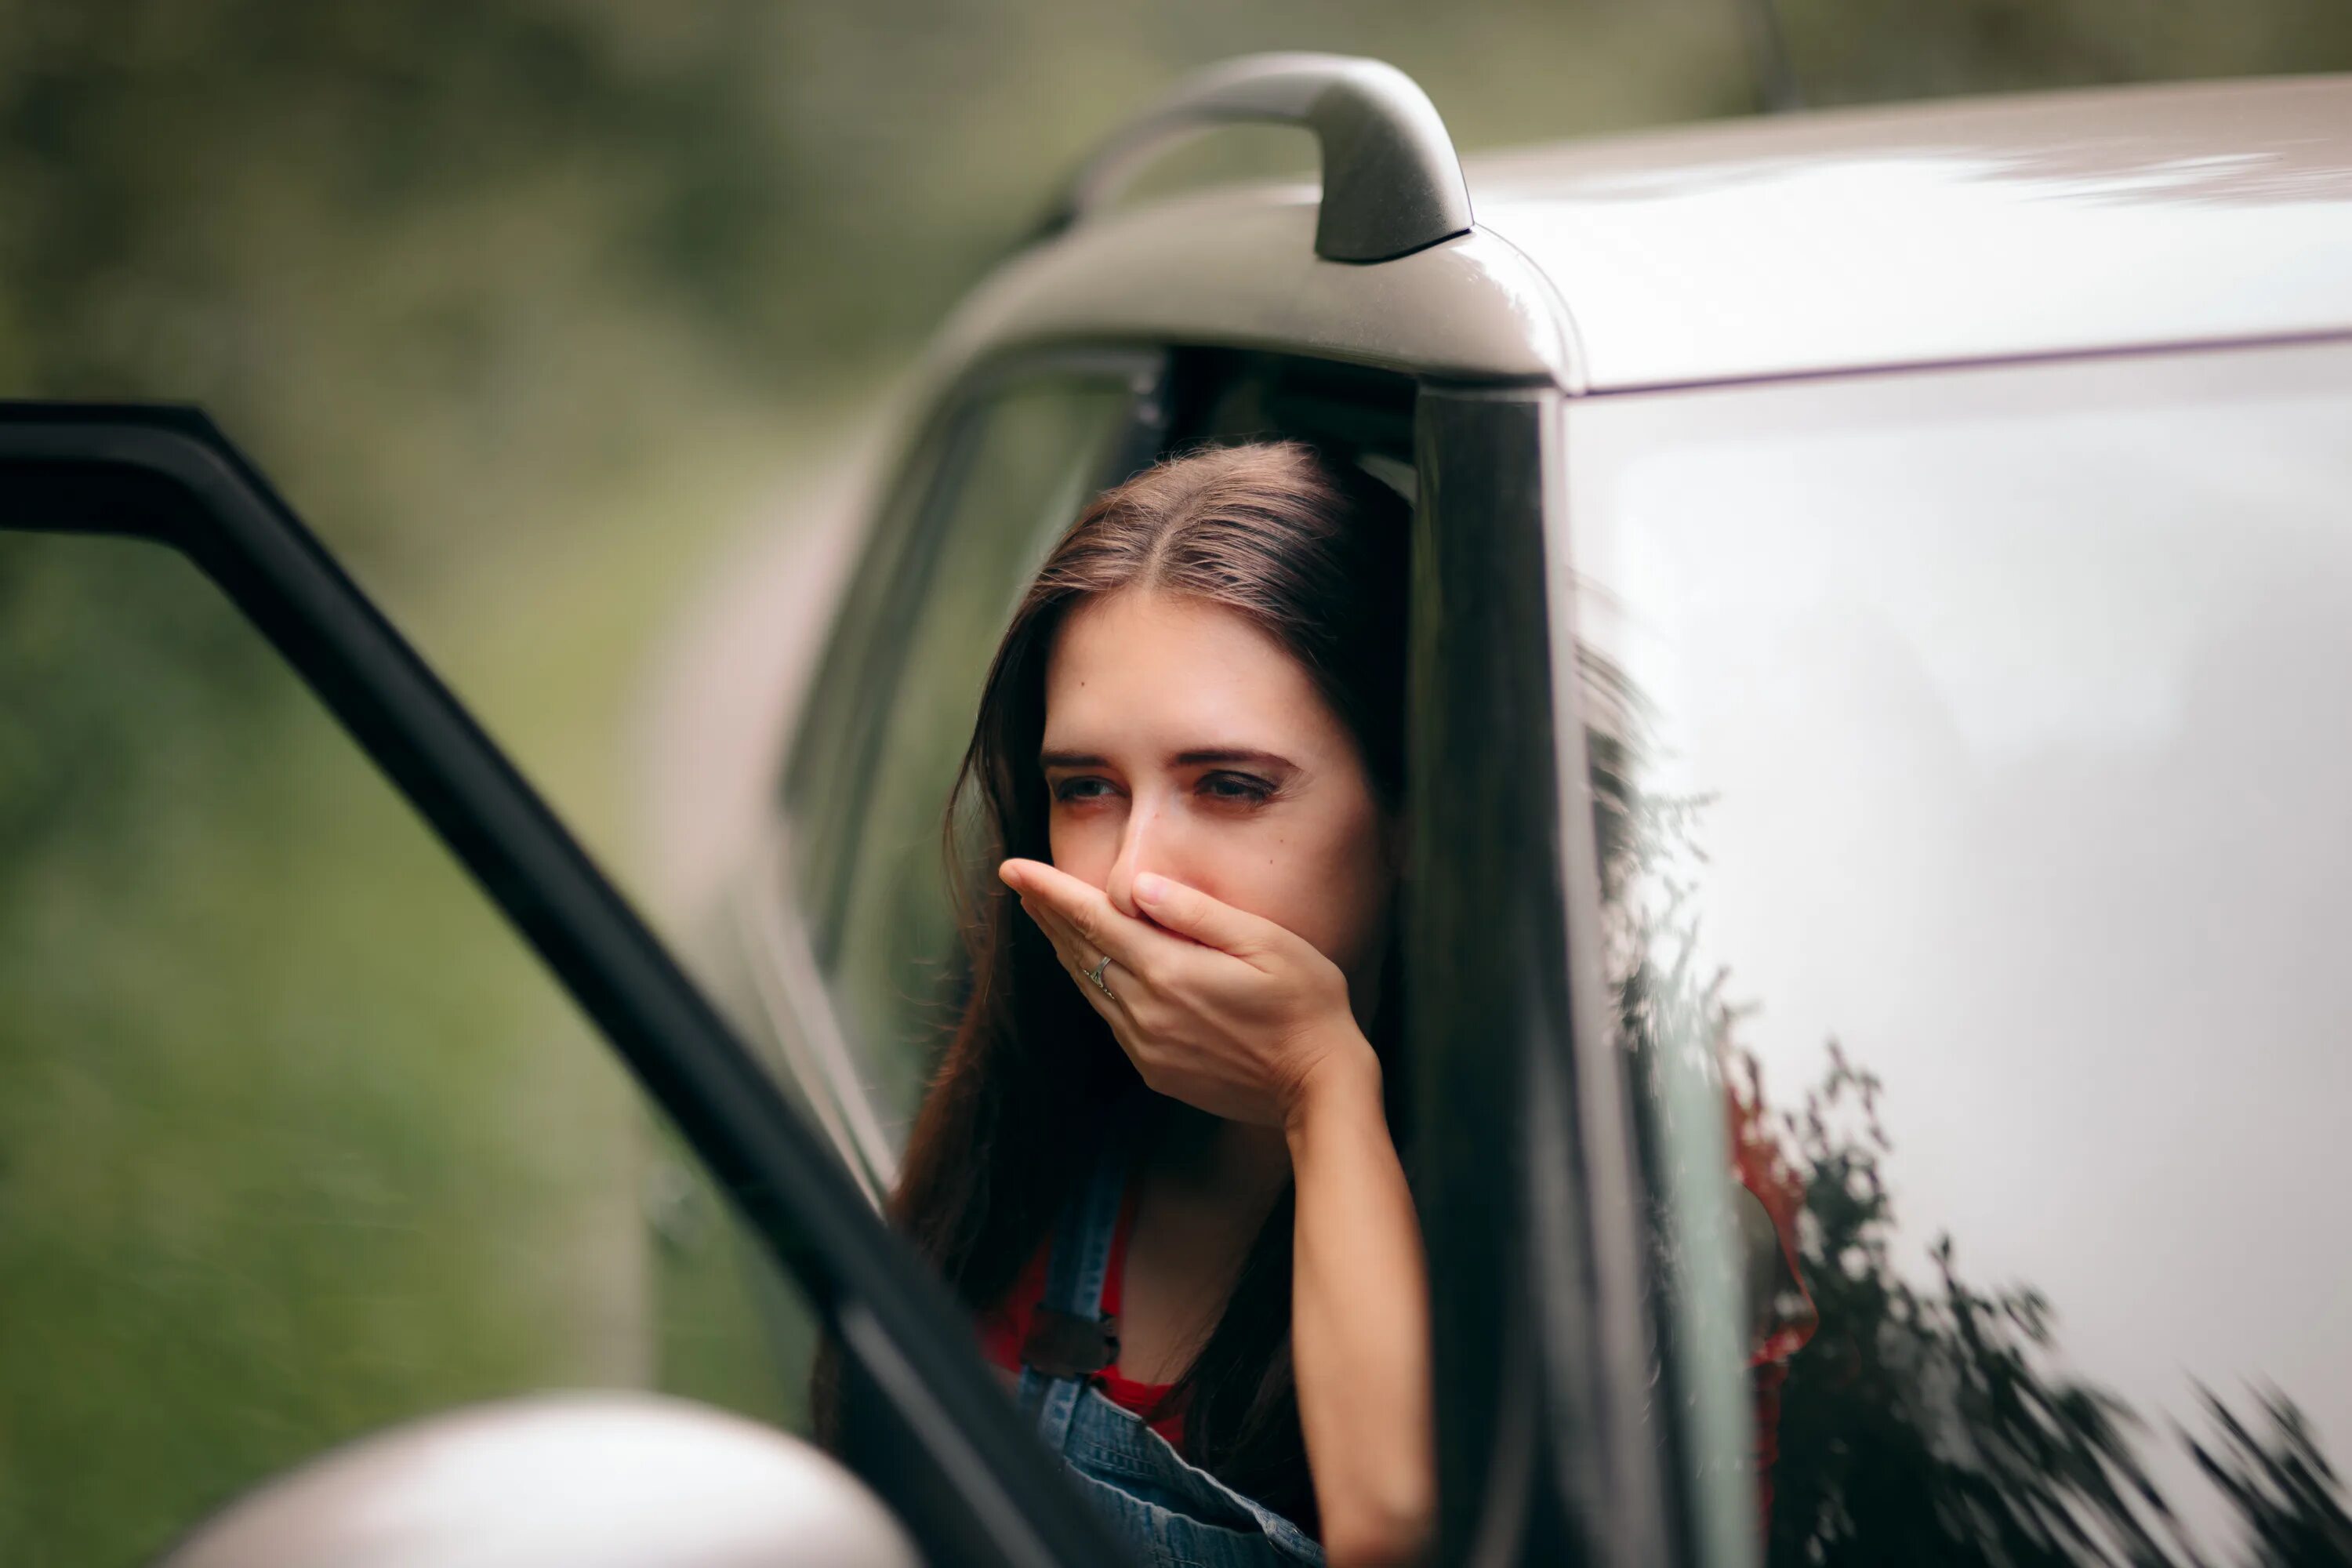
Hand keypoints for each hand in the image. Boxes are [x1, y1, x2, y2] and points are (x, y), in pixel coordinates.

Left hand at [999, 858, 1377, 1127]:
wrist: (1318, 1088)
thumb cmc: (1306, 1005)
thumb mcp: (1265, 943)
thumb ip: (1197, 913)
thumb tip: (1138, 885)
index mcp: (1169, 970)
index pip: (1091, 919)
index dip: (1049, 891)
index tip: (1012, 868)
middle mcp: (1145, 1010)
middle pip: (1079, 951)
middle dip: (1047, 914)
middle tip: (1018, 884)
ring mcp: (1146, 1045)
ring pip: (1088, 985)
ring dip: (1063, 948)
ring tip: (1043, 917)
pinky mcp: (1154, 1069)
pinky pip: (1109, 1017)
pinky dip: (1090, 984)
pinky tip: (1089, 968)